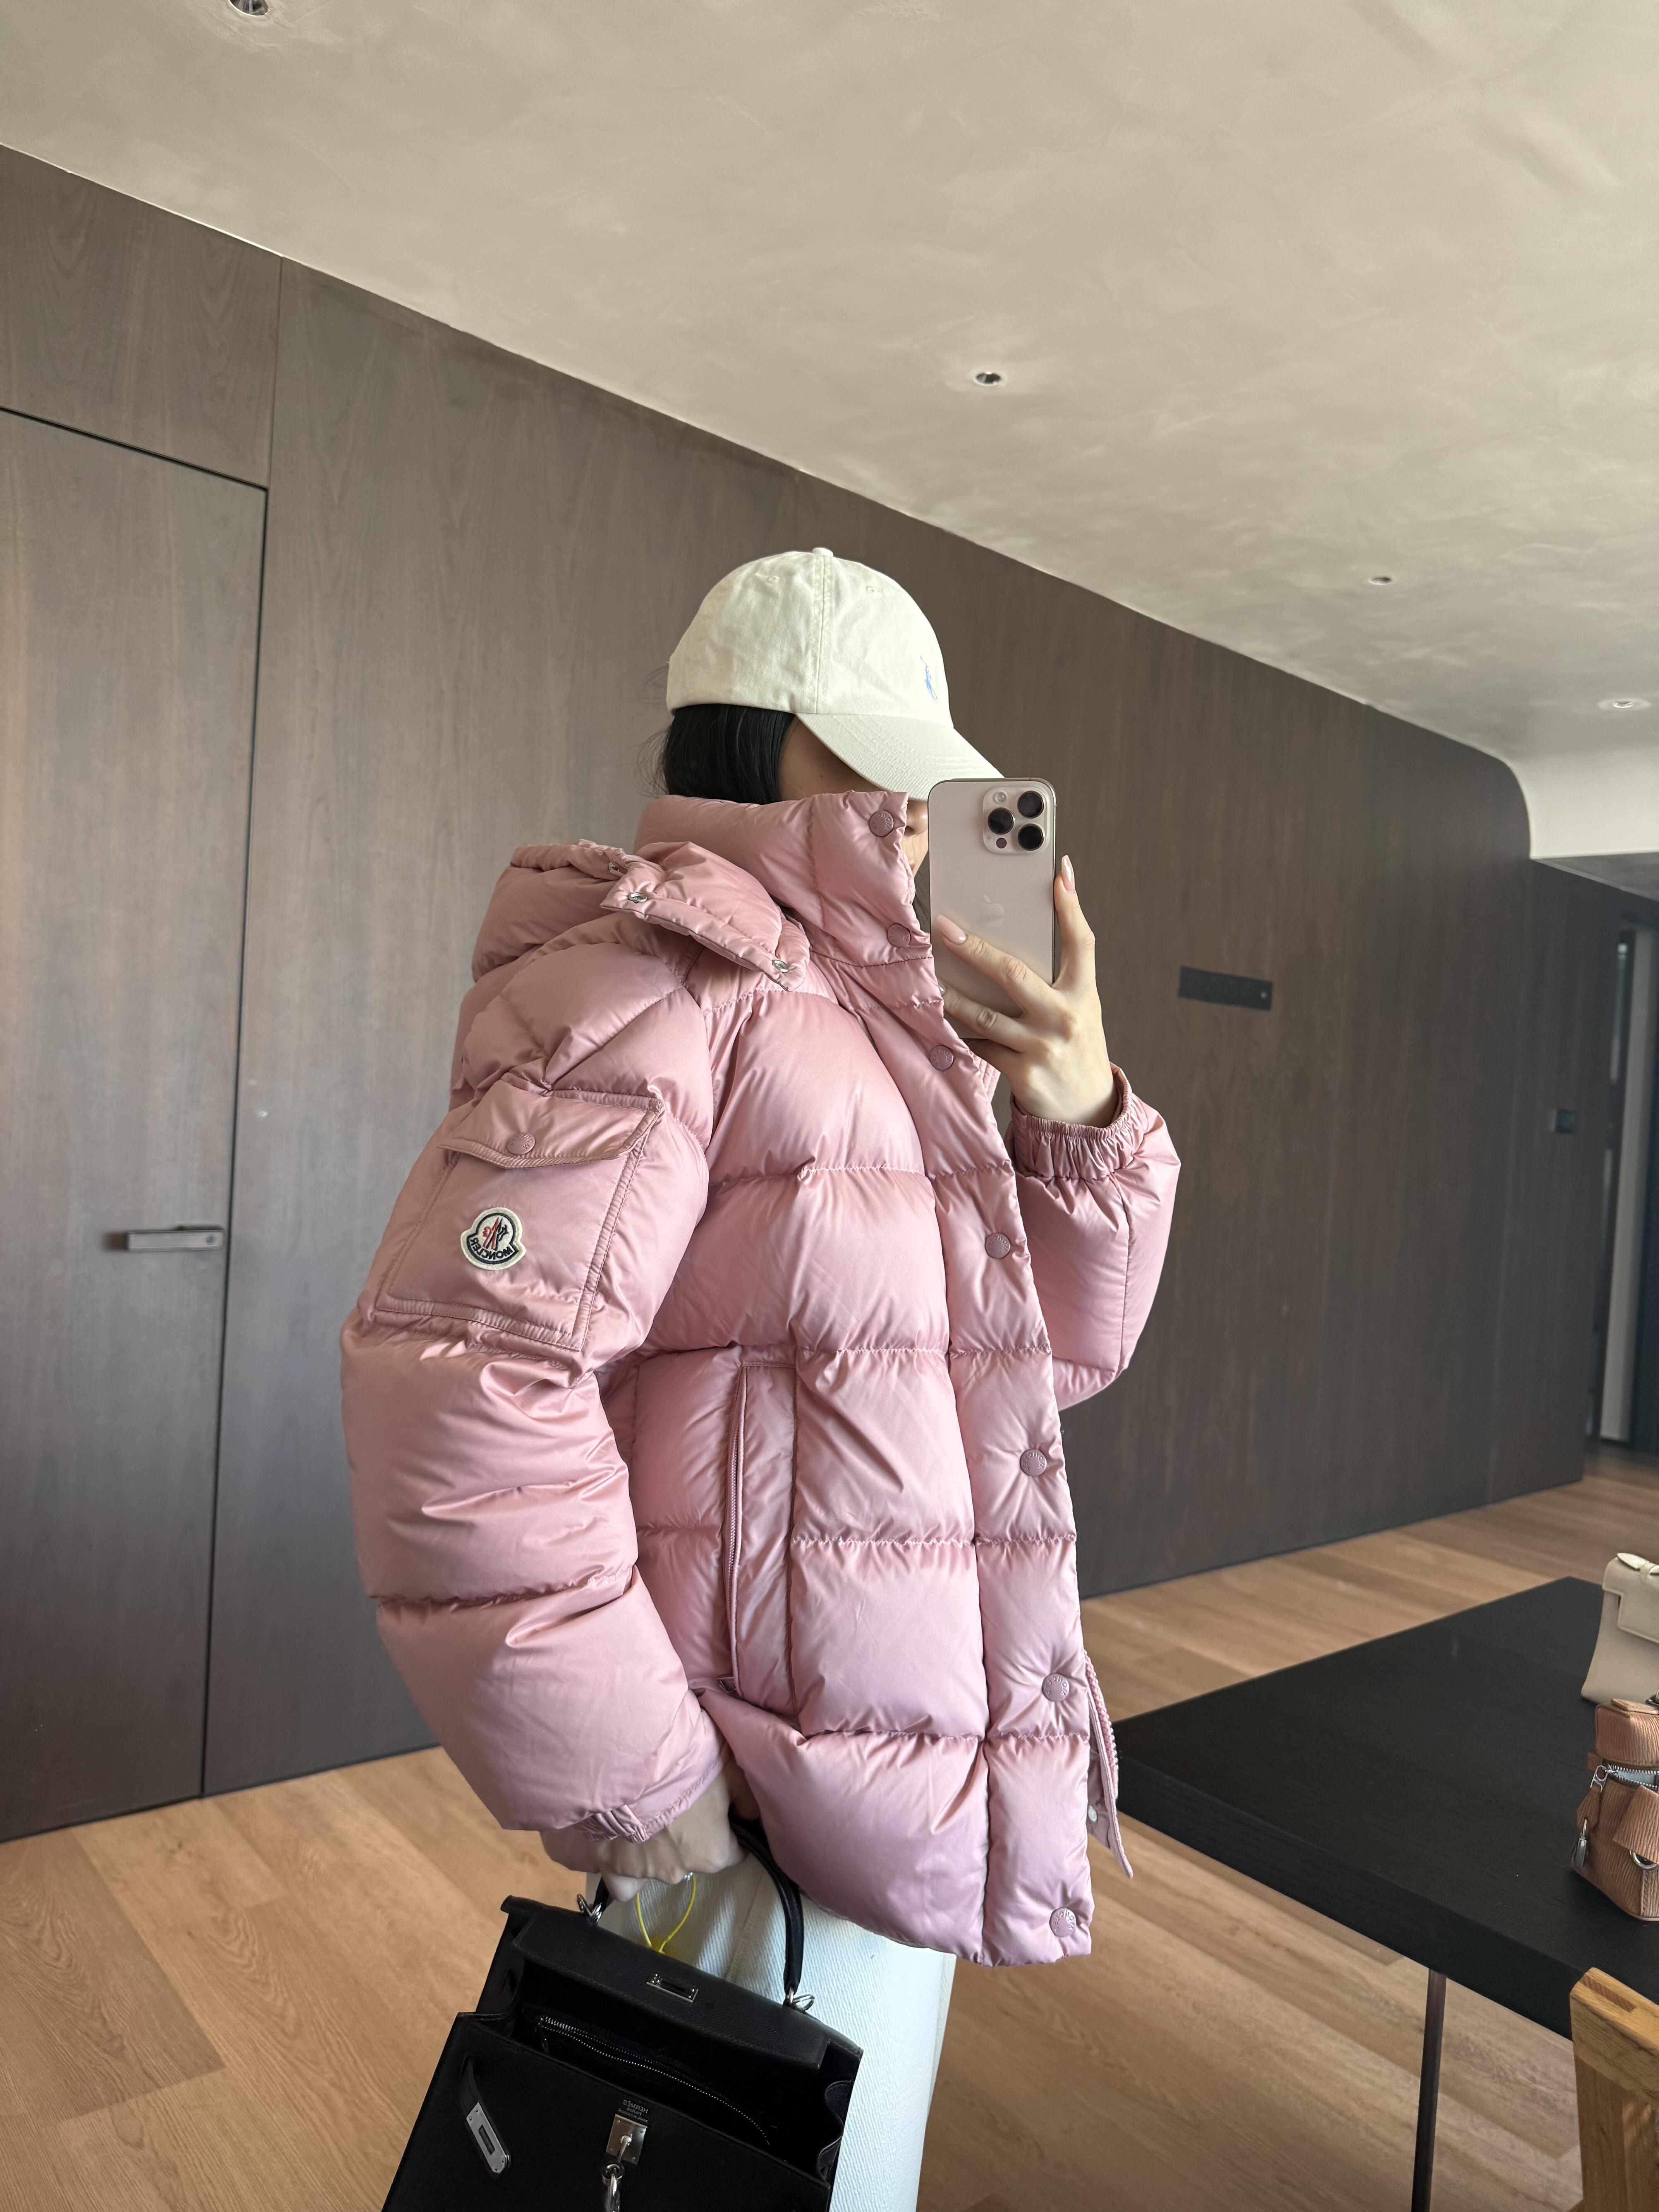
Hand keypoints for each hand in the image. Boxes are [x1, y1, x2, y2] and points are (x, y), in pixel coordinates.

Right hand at [586, 1753, 753, 1901]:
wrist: (627, 1756)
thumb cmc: (685, 1761)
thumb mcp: (731, 1769)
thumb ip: (746, 1800)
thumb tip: (751, 1817)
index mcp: (713, 1853)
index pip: (733, 1852)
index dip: (727, 1828)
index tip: (716, 1808)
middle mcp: (679, 1871)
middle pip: (694, 1857)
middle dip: (691, 1835)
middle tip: (678, 1800)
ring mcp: (642, 1871)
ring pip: (659, 1867)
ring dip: (658, 1847)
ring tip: (647, 1812)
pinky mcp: (609, 1865)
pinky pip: (623, 1882)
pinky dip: (627, 1868)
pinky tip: (625, 1844)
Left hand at [936, 855, 1117, 1125]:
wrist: (1086, 1111)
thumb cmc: (1075, 1048)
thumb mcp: (1079, 1008)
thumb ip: (1058, 976)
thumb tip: (1025, 936)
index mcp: (1084, 994)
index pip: (1081, 942)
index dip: (1071, 906)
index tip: (1058, 873)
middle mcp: (1065, 1017)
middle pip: (1014, 973)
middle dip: (975, 948)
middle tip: (945, 929)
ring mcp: (1042, 1046)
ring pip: (984, 1014)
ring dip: (951, 996)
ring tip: (929, 979)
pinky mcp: (1021, 1072)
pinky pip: (980, 1045)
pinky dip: (959, 1032)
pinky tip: (941, 1020)